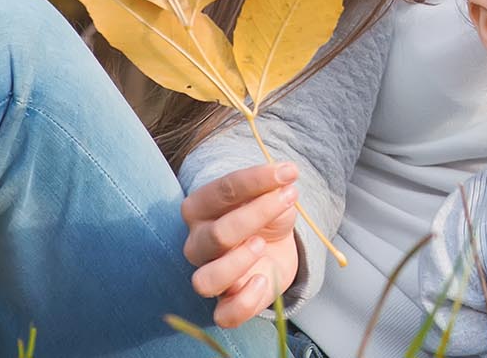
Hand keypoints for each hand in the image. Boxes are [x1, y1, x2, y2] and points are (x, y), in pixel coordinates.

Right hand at [182, 162, 304, 327]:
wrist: (273, 246)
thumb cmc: (264, 216)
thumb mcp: (270, 195)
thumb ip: (272, 188)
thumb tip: (284, 179)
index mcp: (199, 208)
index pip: (223, 190)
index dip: (257, 179)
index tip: (290, 171)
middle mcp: (196, 242)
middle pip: (218, 234)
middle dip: (258, 214)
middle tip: (289, 199)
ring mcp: (207, 275)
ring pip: (205, 281)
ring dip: (238, 263)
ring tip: (262, 244)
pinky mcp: (225, 303)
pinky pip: (224, 315)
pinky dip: (245, 302)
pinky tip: (264, 279)